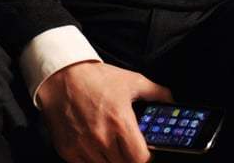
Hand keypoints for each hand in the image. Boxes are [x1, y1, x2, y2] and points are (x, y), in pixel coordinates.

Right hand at [37, 60, 172, 162]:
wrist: (63, 77)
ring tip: (113, 146)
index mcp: (120, 123)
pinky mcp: (68, 150)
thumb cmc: (97, 79)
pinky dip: (94, 160)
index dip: (146, 157)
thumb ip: (156, 92)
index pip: (140, 159)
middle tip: (129, 148)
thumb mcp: (132, 81)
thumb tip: (170, 100)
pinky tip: (97, 148)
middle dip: (130, 158)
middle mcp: (102, 138)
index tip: (146, 153)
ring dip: (112, 160)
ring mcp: (84, 147)